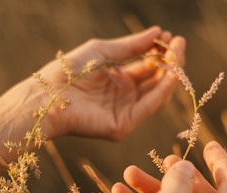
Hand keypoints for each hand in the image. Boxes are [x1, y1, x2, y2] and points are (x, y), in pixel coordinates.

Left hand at [40, 26, 185, 139]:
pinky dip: (162, 91)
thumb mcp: (104, 51)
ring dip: (170, 75)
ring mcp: (125, 112)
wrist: (48, 94)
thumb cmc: (71, 71)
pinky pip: (149, 107)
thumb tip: (158, 32)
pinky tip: (171, 73)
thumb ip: (132, 46)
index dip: (161, 53)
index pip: (149, 68)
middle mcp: (125, 97)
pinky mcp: (123, 125)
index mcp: (120, 80)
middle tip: (178, 44)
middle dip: (170, 62)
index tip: (169, 37)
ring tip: (177, 54)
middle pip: (156, 82)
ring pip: (157, 95)